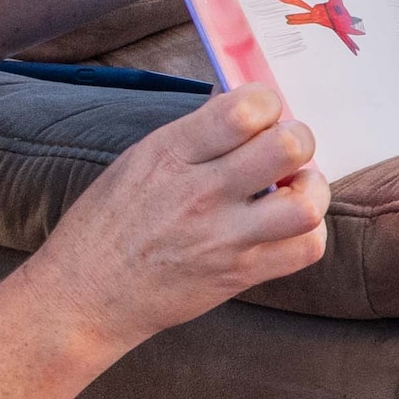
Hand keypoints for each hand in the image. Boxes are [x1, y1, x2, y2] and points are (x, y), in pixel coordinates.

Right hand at [32, 85, 329, 348]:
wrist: (86, 295)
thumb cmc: (108, 223)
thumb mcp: (139, 160)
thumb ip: (194, 136)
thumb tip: (246, 112)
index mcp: (172, 153)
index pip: (245, 108)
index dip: (268, 104)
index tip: (262, 116)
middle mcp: (201, 192)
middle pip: (288, 148)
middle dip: (298, 140)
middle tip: (285, 153)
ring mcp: (223, 237)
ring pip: (305, 204)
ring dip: (312, 190)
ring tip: (294, 190)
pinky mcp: (238, 275)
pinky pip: (305, 249)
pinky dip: (309, 234)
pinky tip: (288, 227)